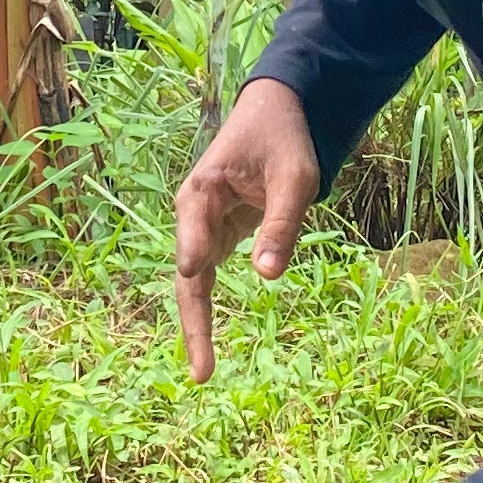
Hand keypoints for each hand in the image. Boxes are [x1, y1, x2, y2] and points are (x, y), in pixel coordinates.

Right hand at [173, 75, 318, 380]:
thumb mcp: (294, 178)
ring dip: (197, 324)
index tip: (192, 273)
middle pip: (188, 274)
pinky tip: (208, 346)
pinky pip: (207, 277)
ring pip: (194, 283)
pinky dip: (207, 310)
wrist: (275, 112)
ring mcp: (203, 228)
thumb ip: (281, 224)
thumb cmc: (282, 140)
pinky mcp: (218, 236)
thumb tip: (267, 277)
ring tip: (203, 370)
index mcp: (203, 191)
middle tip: (201, 371)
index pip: (194, 232)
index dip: (192, 254)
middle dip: (193, 322)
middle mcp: (194, 214)